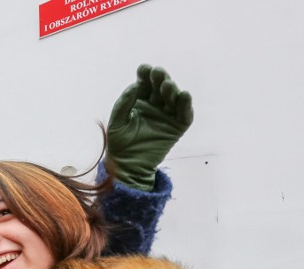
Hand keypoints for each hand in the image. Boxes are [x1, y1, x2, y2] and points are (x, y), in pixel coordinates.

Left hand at [107, 64, 193, 189]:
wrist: (128, 166)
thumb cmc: (119, 144)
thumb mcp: (116, 123)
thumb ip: (123, 104)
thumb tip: (134, 86)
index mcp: (140, 101)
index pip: (144, 83)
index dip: (145, 75)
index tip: (143, 68)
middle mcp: (156, 105)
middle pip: (160, 87)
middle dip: (160, 78)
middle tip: (158, 72)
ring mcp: (168, 115)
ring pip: (173, 98)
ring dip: (172, 90)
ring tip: (167, 86)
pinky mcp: (178, 126)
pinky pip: (185, 114)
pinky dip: (186, 105)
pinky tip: (184, 95)